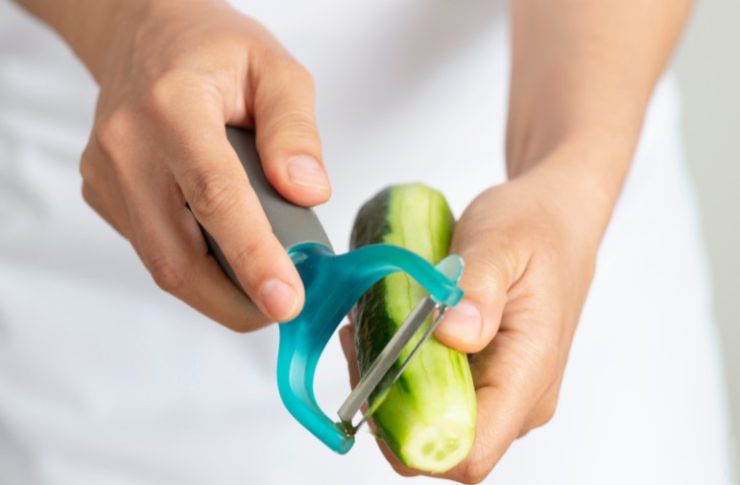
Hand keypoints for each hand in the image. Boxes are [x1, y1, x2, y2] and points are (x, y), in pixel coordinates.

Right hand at [75, 0, 329, 329]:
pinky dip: (196, 266)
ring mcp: (105, 175)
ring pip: (162, 264)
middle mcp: (126, 146)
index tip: (287, 300)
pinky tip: (226, 252)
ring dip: (218, 291)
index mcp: (172, 106)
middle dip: (234, 301)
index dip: (253, 256)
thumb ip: (296, 131)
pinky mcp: (102, 196)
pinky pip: (153, 250)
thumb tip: (307, 194)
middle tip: (282, 308)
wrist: (144, 37)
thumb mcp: (276, 69)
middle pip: (177, 255)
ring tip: (263, 283)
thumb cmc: (213, 50)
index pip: (215, 195)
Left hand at [341, 160, 603, 482]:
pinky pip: (437, 393)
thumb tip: (455, 335)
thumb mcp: (501, 241)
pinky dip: (403, 370)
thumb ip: (478, 288)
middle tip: (363, 344)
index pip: (470, 452)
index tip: (375, 388)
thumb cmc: (536, 226)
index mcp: (528, 373)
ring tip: (370, 329)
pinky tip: (389, 329)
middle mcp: (519, 397)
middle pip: (439, 441)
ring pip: (432, 419)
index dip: (413, 439)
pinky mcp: (487, 377)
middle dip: (388, 404)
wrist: (555, 216)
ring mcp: (503, 390)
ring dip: (390, 385)